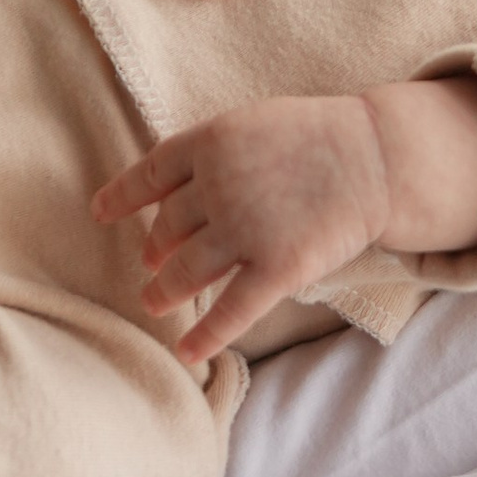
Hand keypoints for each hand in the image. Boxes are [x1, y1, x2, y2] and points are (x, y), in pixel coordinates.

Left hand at [96, 95, 391, 365]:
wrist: (376, 155)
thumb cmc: (319, 135)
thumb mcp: (254, 125)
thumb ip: (215, 152)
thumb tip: (177, 185)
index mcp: (210, 144)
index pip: (150, 175)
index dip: (122, 196)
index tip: (100, 212)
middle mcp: (218, 188)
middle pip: (169, 228)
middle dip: (155, 250)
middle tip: (148, 264)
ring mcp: (246, 229)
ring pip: (188, 272)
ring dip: (165, 291)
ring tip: (153, 302)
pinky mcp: (277, 268)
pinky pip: (231, 311)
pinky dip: (206, 336)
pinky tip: (188, 352)